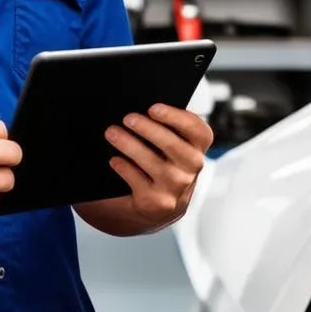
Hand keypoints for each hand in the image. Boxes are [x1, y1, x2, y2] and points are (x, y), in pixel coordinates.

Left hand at [105, 103, 212, 225]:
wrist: (155, 202)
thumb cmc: (159, 160)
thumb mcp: (169, 143)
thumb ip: (164, 126)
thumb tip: (138, 108)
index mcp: (197, 147)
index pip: (198, 130)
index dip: (176, 117)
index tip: (153, 108)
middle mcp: (192, 168)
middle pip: (174, 145)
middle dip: (149, 129)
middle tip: (128, 118)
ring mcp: (176, 188)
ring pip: (154, 164)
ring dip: (130, 145)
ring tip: (112, 133)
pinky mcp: (157, 203)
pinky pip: (139, 182)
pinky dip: (125, 168)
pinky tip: (115, 160)